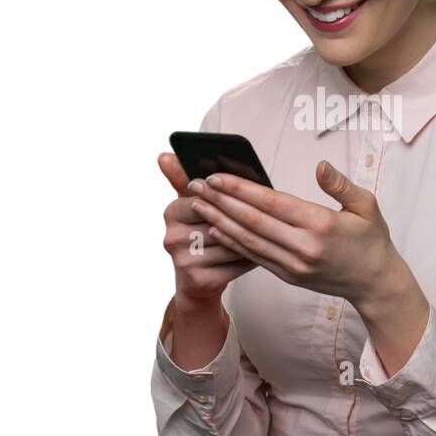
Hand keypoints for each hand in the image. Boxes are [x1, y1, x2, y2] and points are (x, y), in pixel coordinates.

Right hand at [158, 152, 256, 300]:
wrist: (197, 280)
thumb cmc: (201, 233)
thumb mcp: (191, 203)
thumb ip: (182, 177)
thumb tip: (164, 155)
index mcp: (171, 213)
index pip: (206, 197)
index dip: (229, 196)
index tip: (250, 193)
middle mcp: (172, 237)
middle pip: (219, 220)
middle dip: (244, 216)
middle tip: (269, 210)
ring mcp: (183, 260)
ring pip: (230, 242)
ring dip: (253, 236)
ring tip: (271, 230)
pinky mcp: (199, 279)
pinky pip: (235, 263)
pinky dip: (252, 255)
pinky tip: (265, 250)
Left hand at [185, 159, 399, 306]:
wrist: (375, 283)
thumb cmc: (371, 240)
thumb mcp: (367, 206)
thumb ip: (340, 185)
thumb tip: (320, 166)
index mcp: (321, 225)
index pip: (271, 203)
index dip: (241, 189)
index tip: (218, 176)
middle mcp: (303, 247)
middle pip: (252, 221)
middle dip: (220, 201)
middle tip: (195, 185)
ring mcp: (293, 265)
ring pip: (248, 240)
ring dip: (219, 221)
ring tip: (198, 204)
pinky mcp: (288, 276)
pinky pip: (254, 257)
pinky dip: (232, 241)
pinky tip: (216, 228)